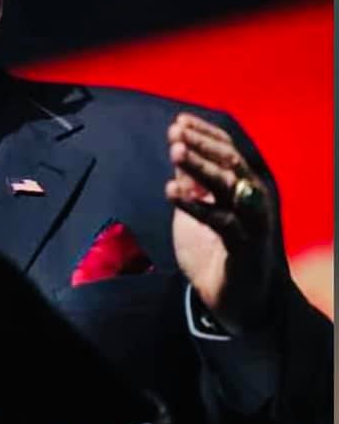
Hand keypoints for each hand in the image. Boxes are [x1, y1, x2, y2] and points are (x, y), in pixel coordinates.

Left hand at [165, 113, 274, 334]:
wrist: (236, 303)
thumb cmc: (215, 253)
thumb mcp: (197, 210)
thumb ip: (191, 183)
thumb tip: (178, 149)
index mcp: (243, 187)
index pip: (228, 150)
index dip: (204, 134)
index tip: (179, 120)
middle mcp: (252, 200)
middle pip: (230, 162)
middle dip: (202, 144)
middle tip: (174, 132)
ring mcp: (251, 222)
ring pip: (229, 186)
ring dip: (201, 166)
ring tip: (174, 150)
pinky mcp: (244, 247)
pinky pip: (221, 221)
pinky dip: (196, 205)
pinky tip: (171, 191)